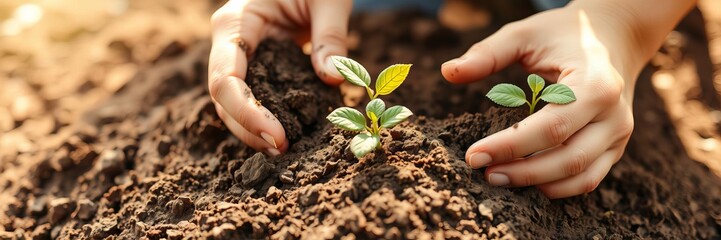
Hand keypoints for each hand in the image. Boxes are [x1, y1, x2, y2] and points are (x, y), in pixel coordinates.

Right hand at [208, 0, 351, 155]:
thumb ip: (330, 37)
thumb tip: (334, 78)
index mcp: (237, 21)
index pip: (225, 79)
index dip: (246, 113)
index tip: (277, 137)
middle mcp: (230, 41)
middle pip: (223, 98)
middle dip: (248, 129)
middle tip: (283, 151)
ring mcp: (240, 54)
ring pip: (232, 103)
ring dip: (252, 129)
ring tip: (283, 149)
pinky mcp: (257, 64)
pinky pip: (252, 96)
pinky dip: (264, 117)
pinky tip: (286, 133)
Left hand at [441, 4, 644, 198]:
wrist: (613, 36)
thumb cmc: (562, 34)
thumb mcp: (524, 33)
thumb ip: (487, 53)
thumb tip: (447, 72)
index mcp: (596, 85)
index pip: (551, 127)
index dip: (510, 146)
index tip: (474, 155)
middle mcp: (614, 115)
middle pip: (568, 159)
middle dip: (522, 173)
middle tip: (483, 172)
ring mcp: (618, 134)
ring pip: (581, 177)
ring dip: (538, 184)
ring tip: (498, 177)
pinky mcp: (615, 147)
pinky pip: (588, 179)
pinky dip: (557, 187)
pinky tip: (525, 181)